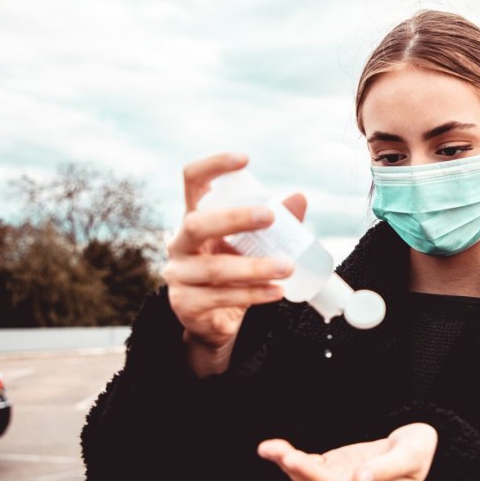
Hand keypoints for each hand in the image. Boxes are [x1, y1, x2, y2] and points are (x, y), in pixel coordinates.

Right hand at [162, 152, 306, 376]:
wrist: (213, 321)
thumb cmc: (232, 273)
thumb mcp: (251, 245)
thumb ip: (275, 224)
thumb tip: (299, 198)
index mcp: (194, 219)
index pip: (192, 182)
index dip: (213, 166)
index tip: (245, 159)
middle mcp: (180, 244)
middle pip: (197, 223)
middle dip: (234, 217)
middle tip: (270, 217)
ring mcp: (179, 276)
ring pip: (215, 267)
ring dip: (255, 266)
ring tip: (287, 267)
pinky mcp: (187, 305)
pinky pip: (221, 297)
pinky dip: (253, 294)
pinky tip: (276, 292)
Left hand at [258, 423, 437, 480]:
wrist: (420, 444)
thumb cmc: (419, 449)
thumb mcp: (411, 455)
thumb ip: (385, 469)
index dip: (313, 475)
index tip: (294, 458)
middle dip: (293, 467)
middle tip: (272, 449)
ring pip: (309, 479)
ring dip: (287, 464)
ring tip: (267, 448)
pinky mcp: (336, 468)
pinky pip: (310, 466)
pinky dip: (292, 458)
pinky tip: (276, 449)